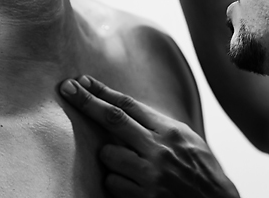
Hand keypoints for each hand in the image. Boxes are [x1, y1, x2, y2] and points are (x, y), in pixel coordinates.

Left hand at [60, 75, 240, 197]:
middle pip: (114, 119)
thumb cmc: (202, 174)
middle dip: (87, 101)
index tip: (84, 81)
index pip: (130, 105)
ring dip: (110, 159)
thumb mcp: (188, 142)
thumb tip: (128, 112)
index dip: (104, 91)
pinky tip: (134, 187)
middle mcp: (160, 149)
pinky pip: (112, 184)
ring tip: (130, 167)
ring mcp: (151, 174)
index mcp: (171, 131)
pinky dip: (117, 184)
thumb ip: (159, 128)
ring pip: (108, 155)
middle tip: (66, 88)